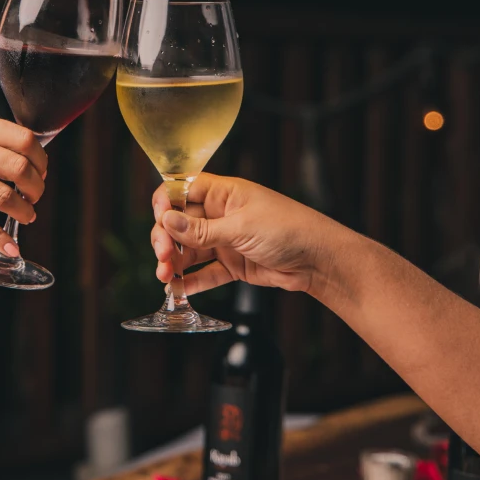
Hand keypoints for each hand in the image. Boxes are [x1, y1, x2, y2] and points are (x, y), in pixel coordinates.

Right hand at [0, 110, 46, 255]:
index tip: (40, 171)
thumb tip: (30, 158)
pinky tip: (10, 246)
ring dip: (24, 211)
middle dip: (36, 187)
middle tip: (35, 196)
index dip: (41, 159)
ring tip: (27, 215)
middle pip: (19, 168)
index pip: (24, 139)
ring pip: (3, 196)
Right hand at [151, 173, 337, 295]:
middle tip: (163, 256)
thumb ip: (202, 229)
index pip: (183, 190)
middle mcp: (220, 215)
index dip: (166, 202)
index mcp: (224, 193)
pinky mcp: (233, 264)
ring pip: (189, 250)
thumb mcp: (241, 227)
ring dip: (174, 263)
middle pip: (180, 223)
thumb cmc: (288, 229)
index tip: (160, 218)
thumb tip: (167, 221)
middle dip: (166, 239)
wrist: (319, 260)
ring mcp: (226, 240)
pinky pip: (205, 272)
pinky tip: (179, 289)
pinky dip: (191, 281)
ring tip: (166, 278)